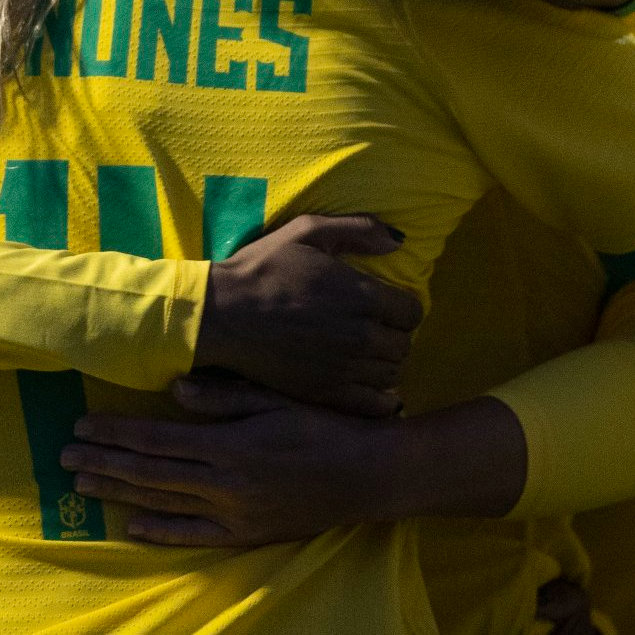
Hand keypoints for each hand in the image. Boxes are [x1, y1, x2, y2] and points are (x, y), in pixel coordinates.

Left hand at [60, 375, 409, 545]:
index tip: (81, 425)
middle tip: (64, 455)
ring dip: (119, 492)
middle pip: (150, 472)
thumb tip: (173, 388)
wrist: (367, 475)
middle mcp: (224, 483)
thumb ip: (223, 395)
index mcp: (228, 444)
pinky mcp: (246, 534)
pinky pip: (194, 536)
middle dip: (103, 461)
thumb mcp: (274, 398)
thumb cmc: (322, 426)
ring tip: (83, 484)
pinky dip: (160, 531)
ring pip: (163, 502)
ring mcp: (233, 513)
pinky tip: (132, 525)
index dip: (115, 433)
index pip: (156, 439)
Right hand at [196, 214, 420, 415]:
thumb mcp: (306, 232)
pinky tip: (368, 386)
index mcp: (361, 295)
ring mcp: (343, 368)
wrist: (222, 314)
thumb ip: (357, 230)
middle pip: (404, 344)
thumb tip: (398, 242)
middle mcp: (360, 334)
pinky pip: (374, 405)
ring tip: (367, 356)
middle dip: (394, 336)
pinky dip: (380, 398)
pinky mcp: (325, 393)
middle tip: (375, 331)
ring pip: (392, 374)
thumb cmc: (262, 268)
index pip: (411, 312)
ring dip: (385, 364)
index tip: (385, 308)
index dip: (401, 309)